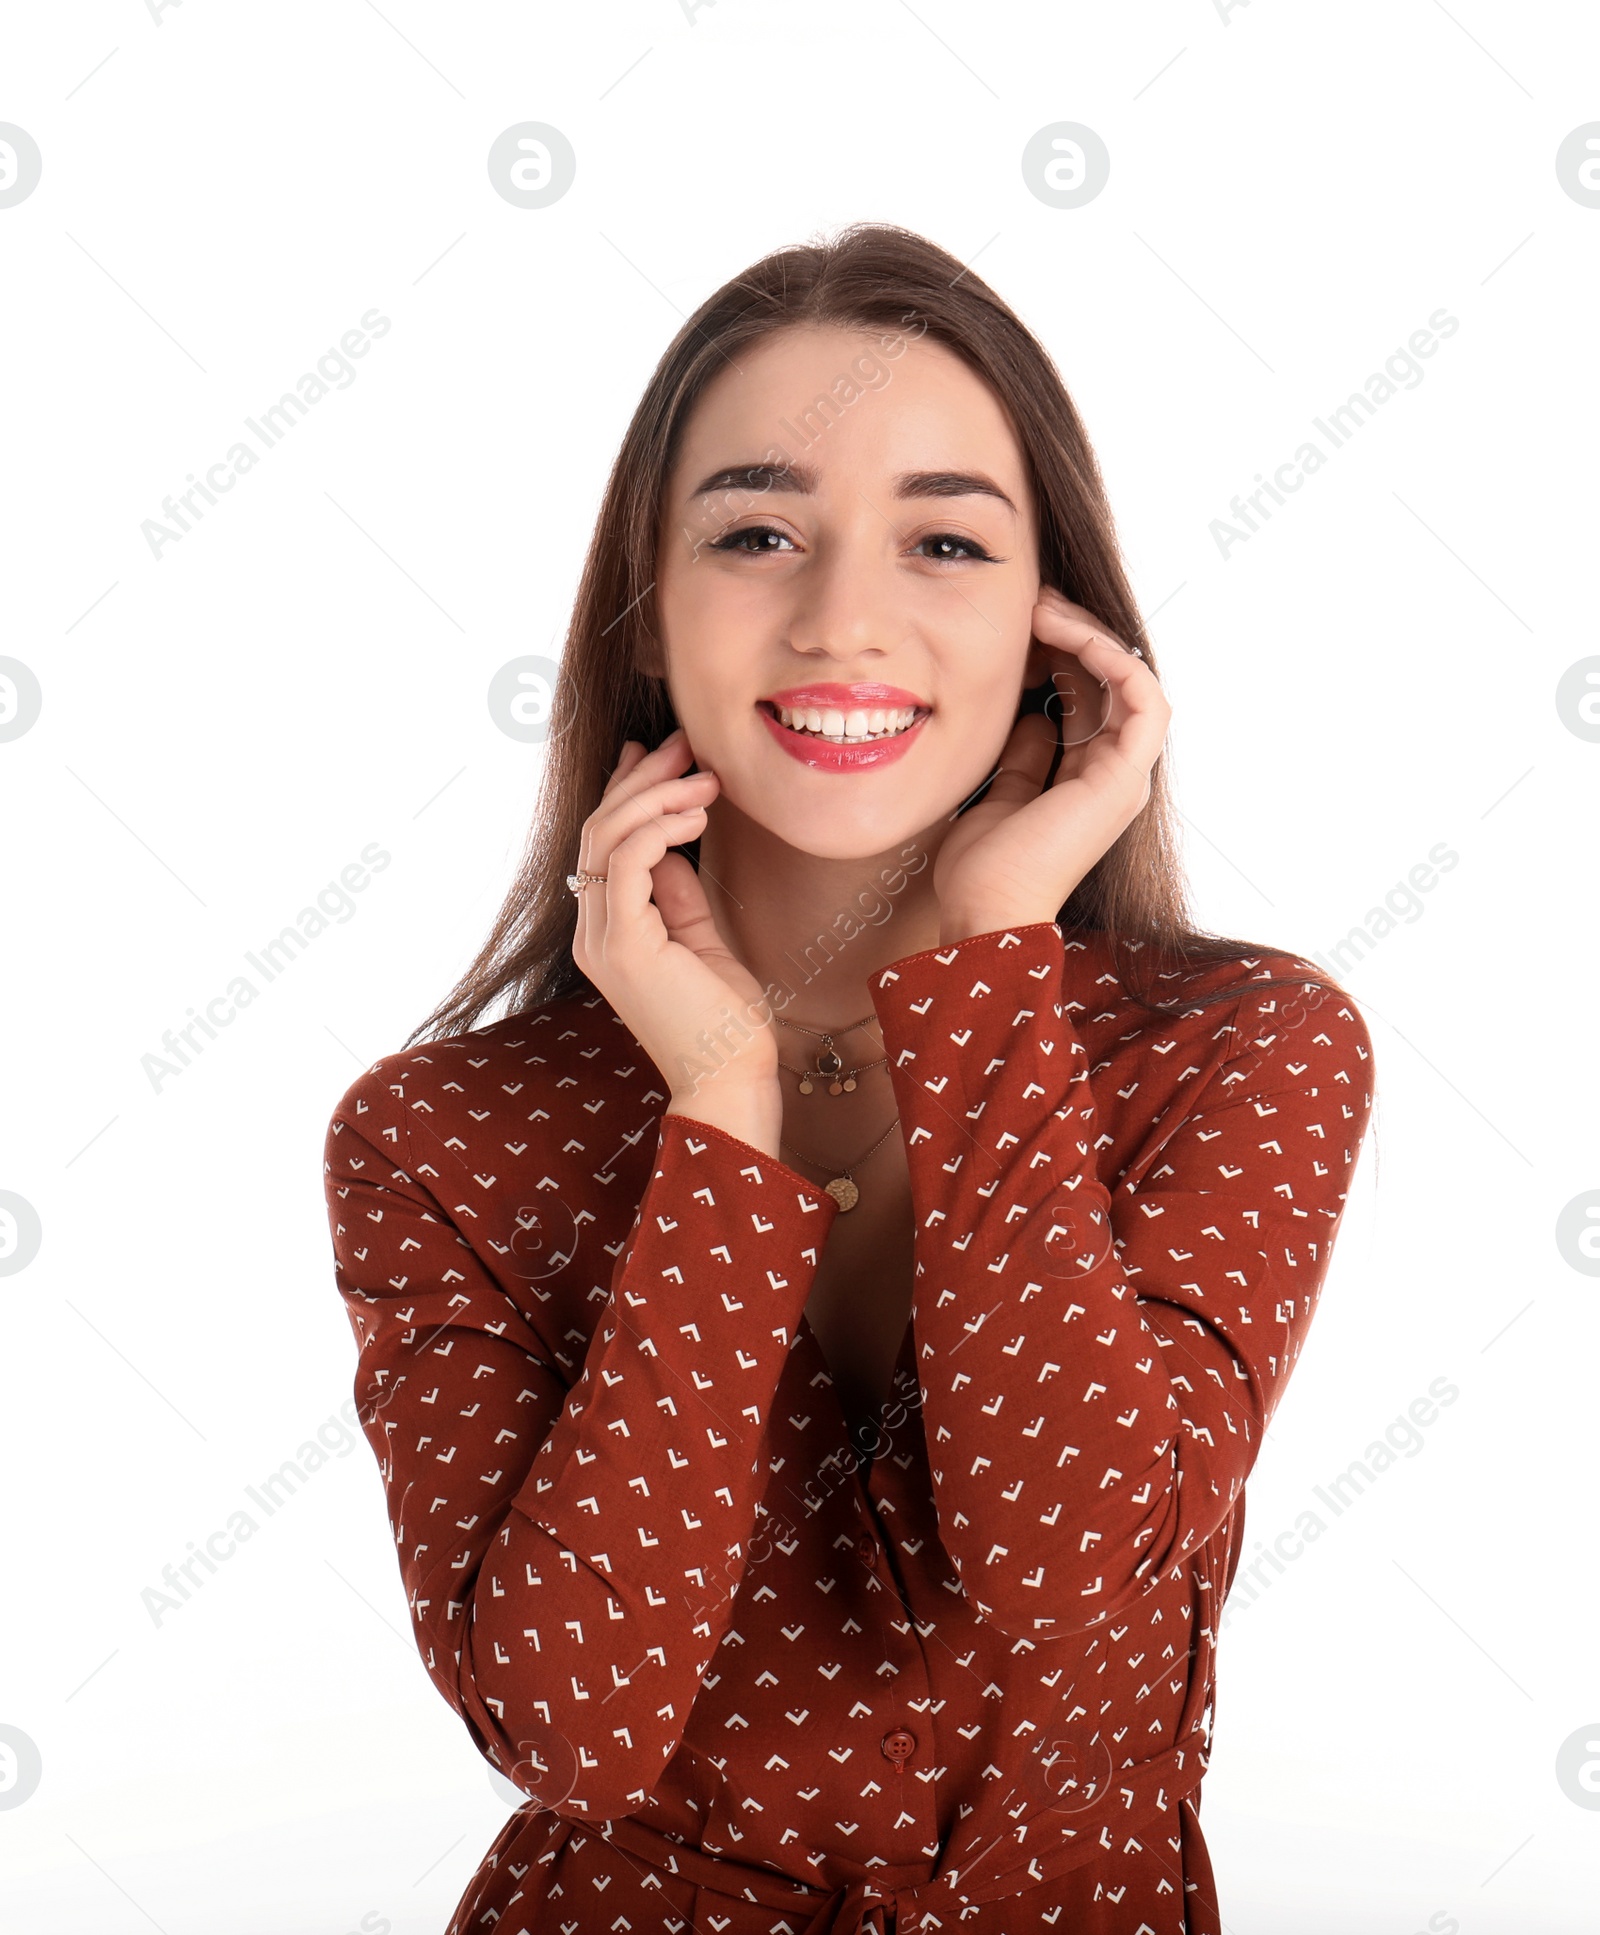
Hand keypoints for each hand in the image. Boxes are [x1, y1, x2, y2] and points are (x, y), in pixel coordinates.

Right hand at [570, 729, 779, 1131]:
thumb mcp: (701, 940)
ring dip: (656, 796)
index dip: (625, 790)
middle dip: (642, 779)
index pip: (603, 843)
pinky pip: (627, 862)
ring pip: (607, 837)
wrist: (730, 1080)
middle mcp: (592, 932)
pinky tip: (696, 816)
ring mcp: (602, 940)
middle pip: (599, 830)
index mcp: (606, 931)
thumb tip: (671, 845)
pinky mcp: (624, 946)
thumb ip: (678, 894)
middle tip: (686, 746)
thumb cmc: (725, 1023)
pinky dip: (659, 827)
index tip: (659, 752)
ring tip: (705, 780)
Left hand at [933, 589, 1171, 939]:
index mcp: (1086, 779)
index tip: (1020, 626)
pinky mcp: (1125, 776)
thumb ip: (1024, 756)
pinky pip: (1142, 698)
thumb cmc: (982, 869)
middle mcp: (1113, 774)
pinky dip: (1112, 658)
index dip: (1059, 653)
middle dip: (1075, 634)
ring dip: (1091, 636)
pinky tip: (1068, 635)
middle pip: (1111, 682)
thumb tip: (1032, 717)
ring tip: (1045, 609)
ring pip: (1130, 679)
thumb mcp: (1000, 792)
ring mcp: (1124, 776)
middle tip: (1034, 602)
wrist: (985, 910)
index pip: (1086, 696)